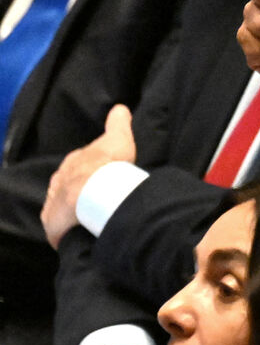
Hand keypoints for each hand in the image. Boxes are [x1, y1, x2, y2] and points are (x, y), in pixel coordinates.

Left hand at [42, 105, 136, 247]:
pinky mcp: (53, 225)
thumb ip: (118, 124)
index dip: (88, 172)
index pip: (77, 166)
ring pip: (61, 209)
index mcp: (71, 163)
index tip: (99, 177)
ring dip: (73, 215)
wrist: (92, 192)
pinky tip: (80, 236)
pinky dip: (67, 233)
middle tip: (96, 202)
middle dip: (77, 194)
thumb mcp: (118, 139)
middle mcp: (58, 182)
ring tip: (90, 222)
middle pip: (66, 188)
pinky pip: (59, 230)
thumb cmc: (106, 165)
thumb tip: (121, 108)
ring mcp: (53, 204)